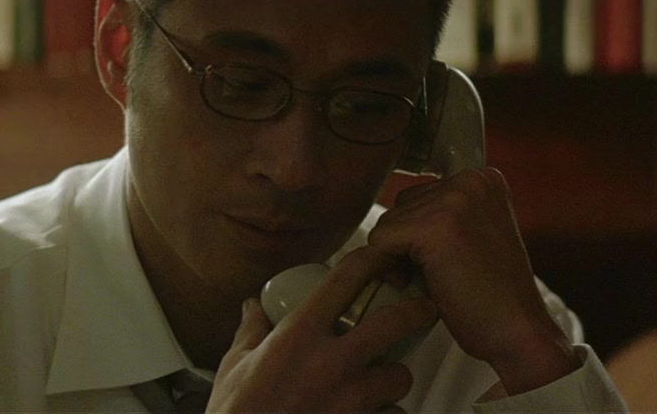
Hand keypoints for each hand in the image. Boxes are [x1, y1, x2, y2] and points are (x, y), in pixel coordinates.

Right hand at [207, 268, 437, 412]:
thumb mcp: (235, 365)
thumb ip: (251, 331)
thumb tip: (254, 308)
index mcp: (298, 336)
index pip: (344, 280)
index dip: (370, 260)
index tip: (381, 258)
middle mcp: (330, 363)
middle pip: (395, 321)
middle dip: (415, 311)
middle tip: (421, 310)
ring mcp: (350, 400)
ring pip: (400, 376)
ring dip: (394, 378)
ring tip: (381, 381)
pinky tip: (372, 413)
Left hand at [367, 167, 579, 393]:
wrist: (518, 332)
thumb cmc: (491, 293)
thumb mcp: (472, 234)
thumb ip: (439, 214)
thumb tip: (386, 215)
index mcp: (482, 178)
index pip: (418, 196)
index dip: (421, 234)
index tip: (449, 260)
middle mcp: (470, 180)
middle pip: (400, 206)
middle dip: (409, 243)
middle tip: (441, 273)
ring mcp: (453, 200)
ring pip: (388, 223)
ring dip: (400, 257)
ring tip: (436, 280)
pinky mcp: (433, 227)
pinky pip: (379, 241)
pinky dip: (390, 269)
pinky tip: (424, 285)